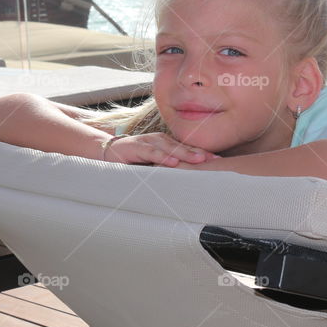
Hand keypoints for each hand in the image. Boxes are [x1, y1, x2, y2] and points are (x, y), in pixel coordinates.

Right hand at [102, 132, 218, 166]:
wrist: (106, 153)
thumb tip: (190, 184)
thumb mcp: (154, 166)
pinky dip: (162, 156)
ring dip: (185, 153)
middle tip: (216, 160)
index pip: (188, 149)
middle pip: (183, 147)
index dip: (203, 154)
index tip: (220, 161)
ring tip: (199, 159)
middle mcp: (160, 141)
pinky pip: (151, 152)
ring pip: (170, 148)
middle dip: (200, 153)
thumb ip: (168, 171)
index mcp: (166, 145)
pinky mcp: (135, 147)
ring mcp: (148, 142)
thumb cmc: (133, 161)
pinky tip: (173, 162)